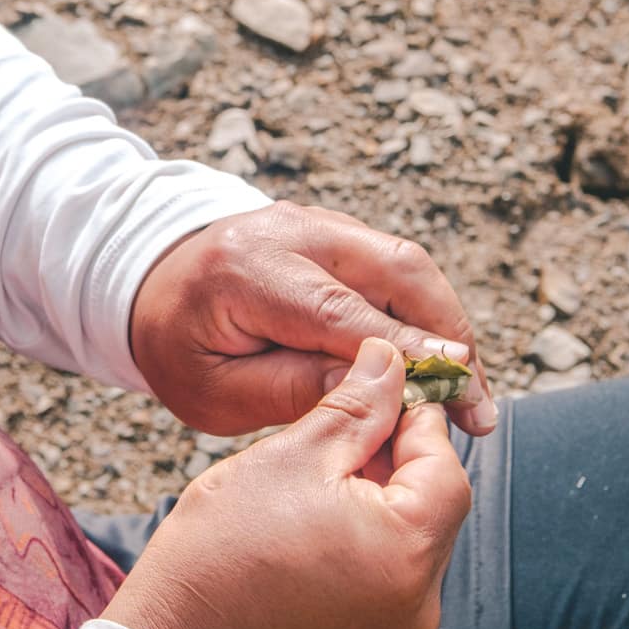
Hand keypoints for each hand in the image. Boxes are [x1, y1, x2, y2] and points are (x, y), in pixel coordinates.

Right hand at [103, 337, 471, 628]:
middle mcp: (419, 605)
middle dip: (392, 463)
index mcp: (408, 551)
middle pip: (432, 507)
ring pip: (409, 544)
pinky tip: (309, 531)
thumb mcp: (292, 455)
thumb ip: (356, 406)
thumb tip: (392, 362)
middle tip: (336, 435)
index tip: (374, 393)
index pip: (443, 465)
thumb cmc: (220, 549)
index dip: (412, 420)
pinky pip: (387, 582)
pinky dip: (362, 548)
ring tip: (313, 486)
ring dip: (377, 505)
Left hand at [129, 201, 495, 438]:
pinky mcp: (335, 230)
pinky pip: (394, 267)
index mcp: (248, 270)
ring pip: (407, 265)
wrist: (152, 283)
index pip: (343, 313)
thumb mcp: (216, 391)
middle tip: (476, 406)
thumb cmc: (179, 347)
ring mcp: (317, 222)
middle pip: (397, 270)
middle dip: (448, 337)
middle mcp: (290, 231)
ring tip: (467, 394)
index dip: (409, 354)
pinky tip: (437, 364)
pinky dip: (425, 314)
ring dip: (446, 327)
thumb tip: (379, 392)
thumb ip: (292, 388)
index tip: (459, 394)